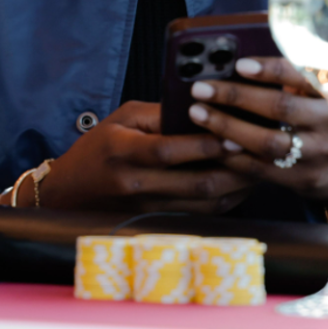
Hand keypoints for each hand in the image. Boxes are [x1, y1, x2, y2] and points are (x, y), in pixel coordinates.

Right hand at [38, 101, 256, 214]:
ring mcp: (147, 207)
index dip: (204, 145)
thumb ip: (160, 114)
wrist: (69, 194)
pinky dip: (224, 201)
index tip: (234, 135)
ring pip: (203, 204)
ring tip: (258, 168)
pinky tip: (239, 185)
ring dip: (236, 188)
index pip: (168, 150)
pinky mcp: (157, 220)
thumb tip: (203, 108)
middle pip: (194, 183)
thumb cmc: (97, 149)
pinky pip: (200, 214)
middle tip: (258, 152)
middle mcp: (136, 184)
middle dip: (233, 169)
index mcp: (123, 152)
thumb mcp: (121, 119)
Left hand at [186, 57, 327, 217]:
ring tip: (199, 113)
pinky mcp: (301, 179)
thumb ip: (295, 77)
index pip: (302, 75)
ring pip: (267, 141)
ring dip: (228, 126)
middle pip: (279, 107)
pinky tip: (211, 144)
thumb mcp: (324, 92)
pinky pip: (261, 168)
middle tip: (201, 89)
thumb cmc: (326, 118)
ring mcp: (316, 153)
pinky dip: (233, 156)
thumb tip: (243, 60)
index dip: (271, 70)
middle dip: (236, 96)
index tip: (240, 65)